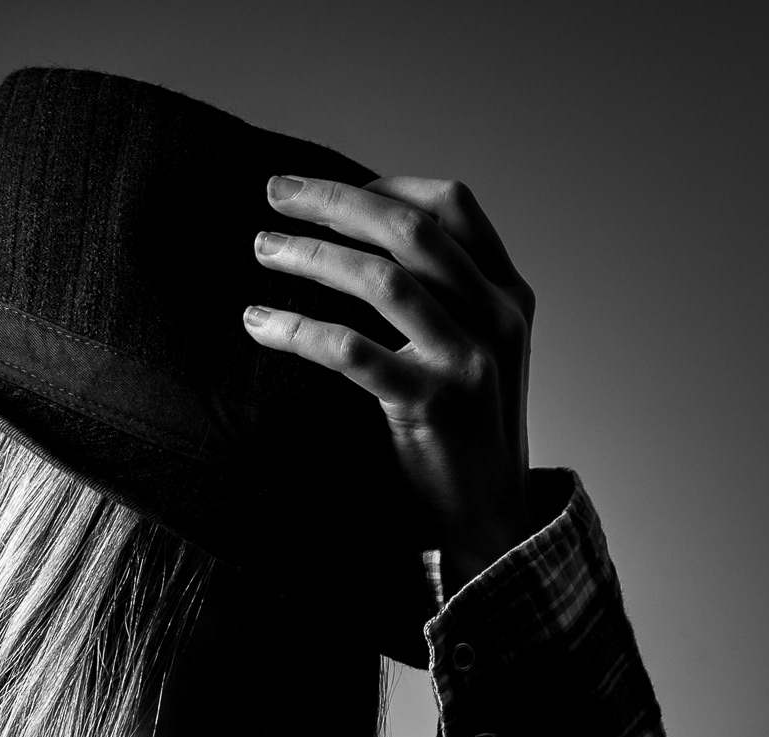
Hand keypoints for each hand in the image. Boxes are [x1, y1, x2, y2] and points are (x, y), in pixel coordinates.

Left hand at [245, 174, 534, 592]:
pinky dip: (298, 328)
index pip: (453, 205)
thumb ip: (444, 304)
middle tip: (274, 191)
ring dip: (312, 254)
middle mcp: (496, 317)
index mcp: (508, 293)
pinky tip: (260, 322)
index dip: (387, 185)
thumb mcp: (475, 356)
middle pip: (410, 228)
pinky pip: (351, 350)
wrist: (491, 520)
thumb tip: (364, 252)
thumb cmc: (465, 437)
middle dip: (335, 201)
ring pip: (382, 279)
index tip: (331, 192)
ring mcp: (467, 361)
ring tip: (262, 248)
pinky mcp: (430, 405)